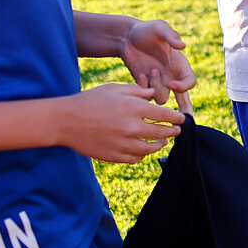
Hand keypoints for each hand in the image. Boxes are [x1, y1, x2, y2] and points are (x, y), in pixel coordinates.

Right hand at [57, 84, 183, 163]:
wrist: (66, 121)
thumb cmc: (90, 101)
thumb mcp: (114, 89)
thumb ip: (137, 91)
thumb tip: (153, 95)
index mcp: (134, 108)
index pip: (164, 115)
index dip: (176, 118)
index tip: (181, 119)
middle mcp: (132, 127)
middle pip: (162, 133)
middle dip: (173, 132)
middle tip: (177, 131)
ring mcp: (123, 144)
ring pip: (151, 148)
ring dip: (160, 145)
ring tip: (163, 141)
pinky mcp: (115, 156)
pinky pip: (136, 158)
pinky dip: (143, 154)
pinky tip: (145, 150)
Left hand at [121, 19, 195, 112]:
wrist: (126, 37)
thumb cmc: (146, 30)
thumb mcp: (159, 27)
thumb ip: (171, 36)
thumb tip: (183, 46)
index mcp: (179, 64)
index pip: (190, 82)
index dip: (184, 86)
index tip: (171, 84)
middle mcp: (171, 75)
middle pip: (184, 99)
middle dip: (186, 110)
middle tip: (185, 119)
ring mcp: (158, 83)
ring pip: (162, 98)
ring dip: (155, 87)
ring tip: (149, 70)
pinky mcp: (145, 87)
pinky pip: (147, 97)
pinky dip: (143, 89)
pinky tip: (140, 74)